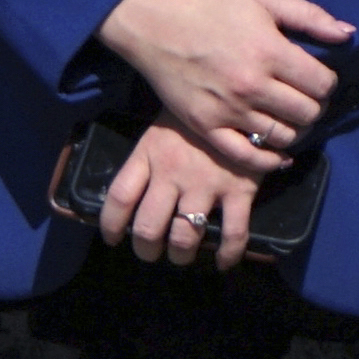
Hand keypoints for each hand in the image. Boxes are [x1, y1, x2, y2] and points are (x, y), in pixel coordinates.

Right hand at [96, 0, 346, 174]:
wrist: (157, 24)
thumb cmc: (214, 7)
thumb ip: (310, 16)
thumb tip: (349, 34)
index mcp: (270, 52)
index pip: (322, 84)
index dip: (328, 83)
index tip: (320, 79)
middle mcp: (251, 86)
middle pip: (307, 113)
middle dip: (316, 108)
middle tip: (308, 100)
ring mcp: (227, 110)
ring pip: (282, 137)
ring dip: (296, 131)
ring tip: (292, 119)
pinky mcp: (205, 127)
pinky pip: (245, 157)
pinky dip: (269, 161)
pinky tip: (279, 154)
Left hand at [103, 120, 269, 273]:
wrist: (247, 95)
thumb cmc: (200, 112)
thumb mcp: (164, 126)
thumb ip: (151, 156)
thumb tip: (139, 190)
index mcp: (150, 154)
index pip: (119, 198)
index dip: (111, 225)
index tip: (113, 238)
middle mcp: (172, 174)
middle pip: (147, 227)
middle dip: (146, 248)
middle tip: (151, 252)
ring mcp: (206, 184)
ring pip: (183, 237)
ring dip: (180, 254)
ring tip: (182, 255)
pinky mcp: (240, 189)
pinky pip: (233, 232)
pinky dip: (228, 254)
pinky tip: (223, 262)